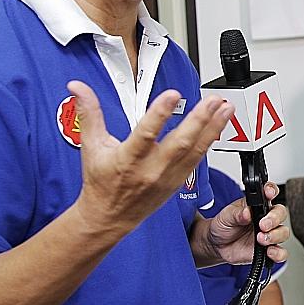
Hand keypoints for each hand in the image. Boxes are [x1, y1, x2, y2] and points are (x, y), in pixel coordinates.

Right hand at [69, 82, 231, 239]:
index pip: (145, 134)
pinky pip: (198, 160)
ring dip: (213, 128)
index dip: (159, 114)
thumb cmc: (101, 181)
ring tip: (225, 108)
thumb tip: (77, 87)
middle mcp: (150, 169)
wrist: (109, 217)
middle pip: (180, 143)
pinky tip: (219, 126)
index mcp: (127, 159)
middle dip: (200, 120)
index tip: (172, 95)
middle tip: (213, 100)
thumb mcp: (91, 145)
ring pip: (195, 151)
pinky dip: (210, 141)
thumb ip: (89, 113)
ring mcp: (167, 177)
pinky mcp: (178, 182)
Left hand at [205, 181, 290, 264]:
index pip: (270, 193)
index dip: (272, 191)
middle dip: (274, 218)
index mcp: (257, 205)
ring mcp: (269, 234)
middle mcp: (266, 218)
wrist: (218, 245)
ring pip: (283, 232)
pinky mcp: (268, 250)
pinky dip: (279, 253)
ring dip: (275, 236)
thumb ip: (236, 214)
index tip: (268, 193)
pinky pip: (281, 252)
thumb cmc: (224, 226)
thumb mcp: (225, 216)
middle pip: (281, 213)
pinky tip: (270, 252)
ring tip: (260, 239)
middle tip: (262, 225)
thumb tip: (247, 212)